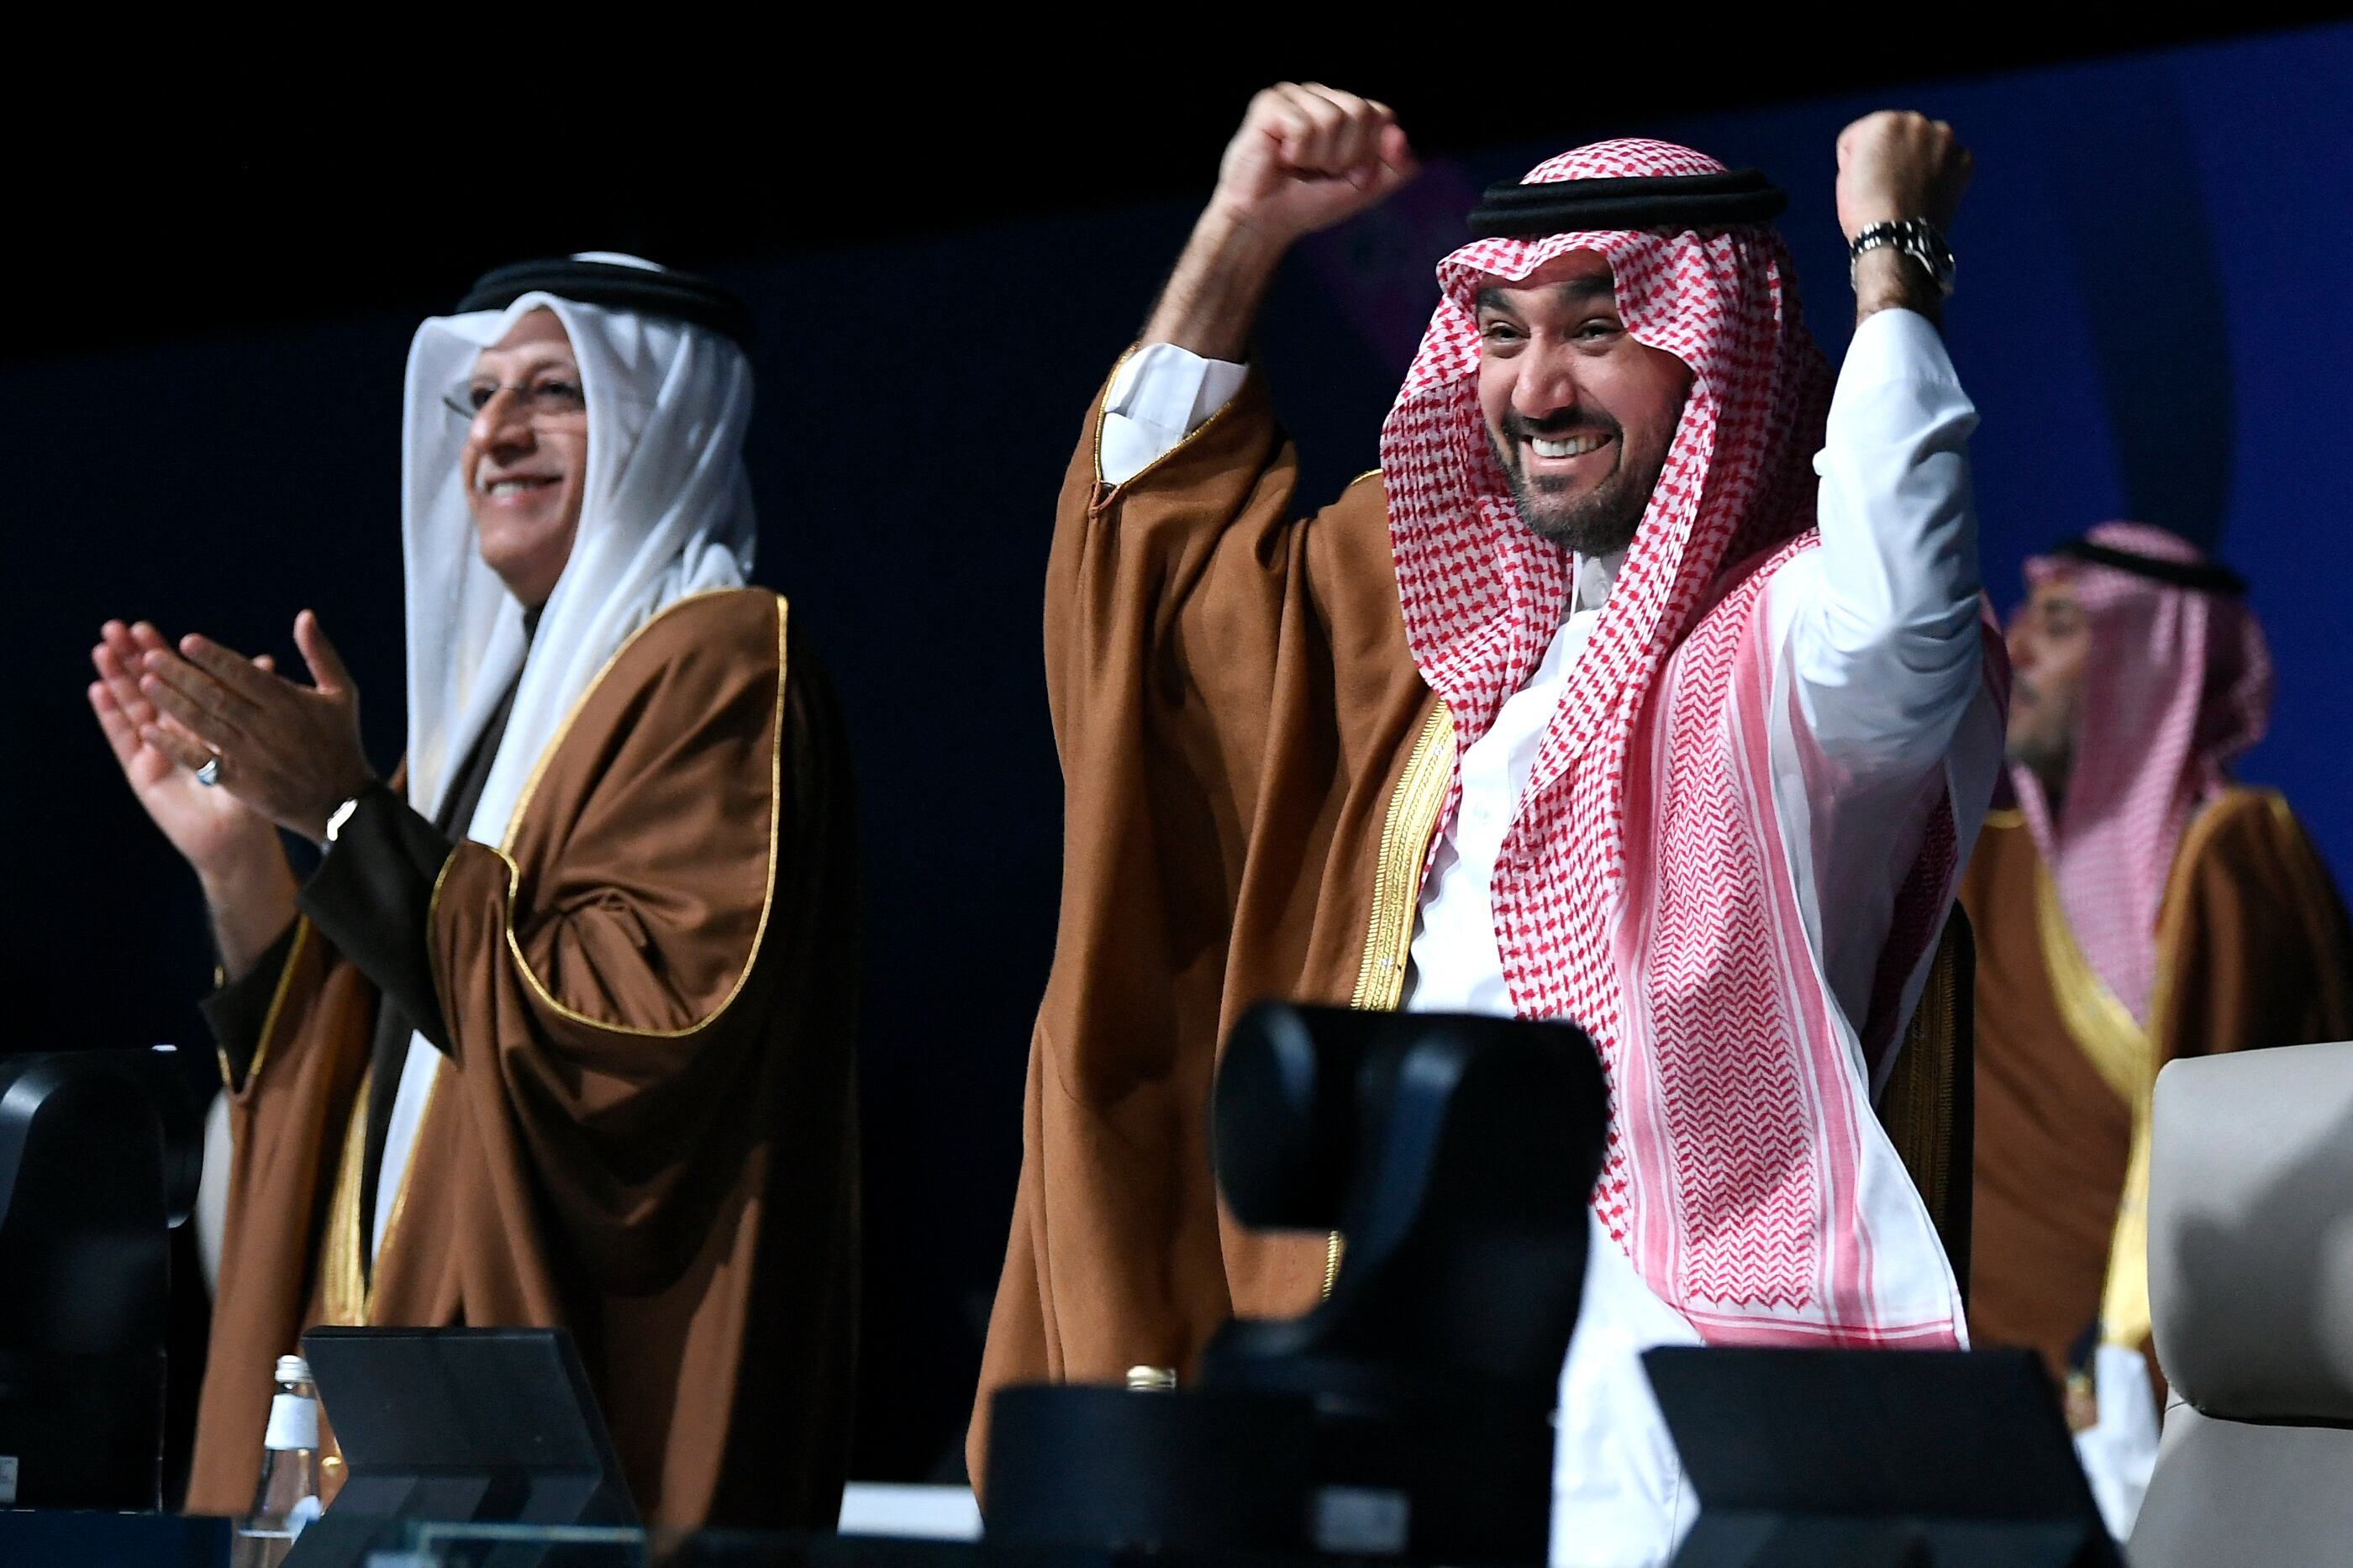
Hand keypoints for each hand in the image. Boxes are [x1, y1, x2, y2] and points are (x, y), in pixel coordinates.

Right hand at [90, 619, 286, 876]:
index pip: (177, 680)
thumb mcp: (258, 742)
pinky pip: (123, 738)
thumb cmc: (256, 791)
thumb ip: (258, 701)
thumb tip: (267, 661)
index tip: (145, 627)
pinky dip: (110, 714)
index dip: (161, 654)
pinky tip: (98, 690)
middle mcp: (175, 732)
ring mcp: (155, 750)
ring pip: (131, 706)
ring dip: (115, 678)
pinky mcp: (141, 771)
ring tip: (101, 648)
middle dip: (132, 658)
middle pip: (148, 687)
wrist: (239, 838)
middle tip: (116, 627)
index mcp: (203, 720)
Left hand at [135, 609, 375, 843]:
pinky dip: (174, 746)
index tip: (187, 641)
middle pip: (217, 696)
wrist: (342, 802)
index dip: (214, 657)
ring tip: (144, 683)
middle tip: (150, 657)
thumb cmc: (340, 740)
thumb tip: (304, 615)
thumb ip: (320, 654)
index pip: (245, 674)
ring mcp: (252, 756)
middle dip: (181, 675)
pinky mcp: (241, 783)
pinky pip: (201, 761)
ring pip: (204, 724)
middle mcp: (268, 728)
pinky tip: (148, 731)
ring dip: (172, 703)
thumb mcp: (342, 693)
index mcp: (290, 703)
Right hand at [1143, 85, 1416, 361]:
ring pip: (1332, 119)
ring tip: (1298, 166)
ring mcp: (1294, 95)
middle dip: (1346, 156)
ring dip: (1318, 158)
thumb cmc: (1309, 202)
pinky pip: (1304, 126)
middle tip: (1320, 172)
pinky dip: (1297, 154)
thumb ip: (1395, 166)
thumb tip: (1399, 135)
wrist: (1264, 222)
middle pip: (1361, 112)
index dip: (1369, 154)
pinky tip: (1281, 158)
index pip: (1382, 115)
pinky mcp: (1269, 103)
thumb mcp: (1365, 187)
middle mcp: (1321, 95)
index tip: (1348, 175)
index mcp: (1345, 108)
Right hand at [1835, 110, 1970, 241]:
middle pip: (1897, 134)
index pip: (1862, 134)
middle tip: (1887, 185)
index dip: (1856, 161)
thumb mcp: (1848, 174)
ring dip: (1917, 158)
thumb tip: (1885, 151)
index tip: (1862, 181)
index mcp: (1883, 122)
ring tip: (1908, 190)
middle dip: (1892, 153)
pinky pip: (1947, 159)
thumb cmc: (1865, 213)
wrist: (1897, 240)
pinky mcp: (1963, 159)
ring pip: (1925, 143)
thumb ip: (1865, 151)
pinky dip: (1940, 172)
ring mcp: (1945, 140)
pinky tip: (1926, 192)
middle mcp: (1917, 122)